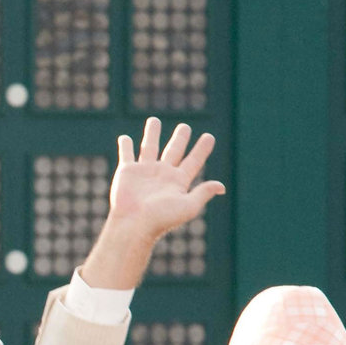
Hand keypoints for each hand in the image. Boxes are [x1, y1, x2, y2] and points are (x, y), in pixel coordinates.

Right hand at [107, 118, 224, 245]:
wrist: (134, 225)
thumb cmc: (161, 219)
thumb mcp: (188, 206)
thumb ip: (202, 193)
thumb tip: (221, 187)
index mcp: (178, 181)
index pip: (194, 161)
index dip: (202, 149)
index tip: (209, 137)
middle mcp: (162, 174)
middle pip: (173, 150)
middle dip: (179, 138)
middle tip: (184, 126)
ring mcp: (144, 172)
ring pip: (149, 147)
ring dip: (152, 134)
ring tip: (154, 120)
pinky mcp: (127, 172)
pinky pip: (126, 154)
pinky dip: (125, 145)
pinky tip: (124, 138)